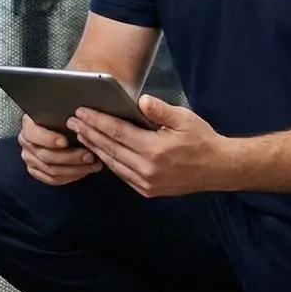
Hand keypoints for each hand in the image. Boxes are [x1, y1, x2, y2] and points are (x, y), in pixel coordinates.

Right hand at [17, 114, 101, 185]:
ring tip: (92, 165)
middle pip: (46, 155)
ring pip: (51, 170)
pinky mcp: (36, 171)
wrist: (55, 128)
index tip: (65, 141)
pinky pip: (52, 179)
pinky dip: (69, 177)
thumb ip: (66, 116)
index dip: (49, 139)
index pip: (33, 134)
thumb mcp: (61, 113)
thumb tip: (81, 118)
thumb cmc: (61, 119)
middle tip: (89, 156)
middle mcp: (26, 143)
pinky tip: (83, 172)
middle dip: (70, 157)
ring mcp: (30, 159)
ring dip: (74, 169)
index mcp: (29, 125)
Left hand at [67, 95, 234, 197]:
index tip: (82, 112)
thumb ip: (160, 110)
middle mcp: (147, 168)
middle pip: (109, 148)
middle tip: (72, 121)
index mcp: (155, 149)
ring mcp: (146, 182)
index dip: (97, 121)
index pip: (117, 133)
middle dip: (89, 133)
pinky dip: (108, 162)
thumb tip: (140, 100)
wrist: (218, 169)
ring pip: (112, 163)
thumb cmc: (202, 140)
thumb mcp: (184, 118)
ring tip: (81, 134)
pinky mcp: (148, 190)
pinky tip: (100, 151)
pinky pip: (122, 174)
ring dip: (94, 148)